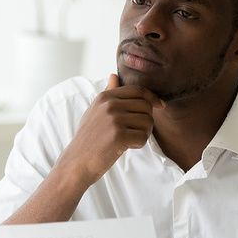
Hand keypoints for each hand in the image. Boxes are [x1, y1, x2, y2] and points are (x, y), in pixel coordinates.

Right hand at [56, 73, 163, 187]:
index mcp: (105, 97)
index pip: (138, 90)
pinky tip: (126, 147)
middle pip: (146, 106)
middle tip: (135, 131)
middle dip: (146, 120)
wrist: (76, 163)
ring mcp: (114, 120)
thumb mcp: (94, 111)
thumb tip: (114, 75)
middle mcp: (109, 105)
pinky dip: (139, 144)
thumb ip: (107, 93)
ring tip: (128, 140)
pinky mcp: (118, 136)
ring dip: (143, 133)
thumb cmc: (88, 138)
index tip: (160, 106)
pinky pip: (143, 137)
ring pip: (147, 122)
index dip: (152, 97)